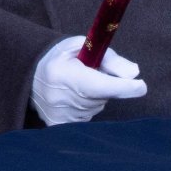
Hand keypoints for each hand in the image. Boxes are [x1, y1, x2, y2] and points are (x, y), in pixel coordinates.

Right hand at [30, 35, 146, 125]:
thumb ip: (109, 59)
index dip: (123, 87)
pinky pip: (86, 118)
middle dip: (105, 86)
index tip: (141, 86)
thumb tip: (134, 73)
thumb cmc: (59, 56)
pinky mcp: (58, 125)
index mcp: (65, 74)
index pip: (100, 85)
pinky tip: (73, 97)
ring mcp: (59, 114)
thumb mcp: (81, 46)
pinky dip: (85, 107)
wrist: (29, 72)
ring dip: (94, 97)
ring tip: (76, 85)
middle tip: (90, 73)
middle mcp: (61, 98)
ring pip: (95, 108)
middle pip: (101, 97)